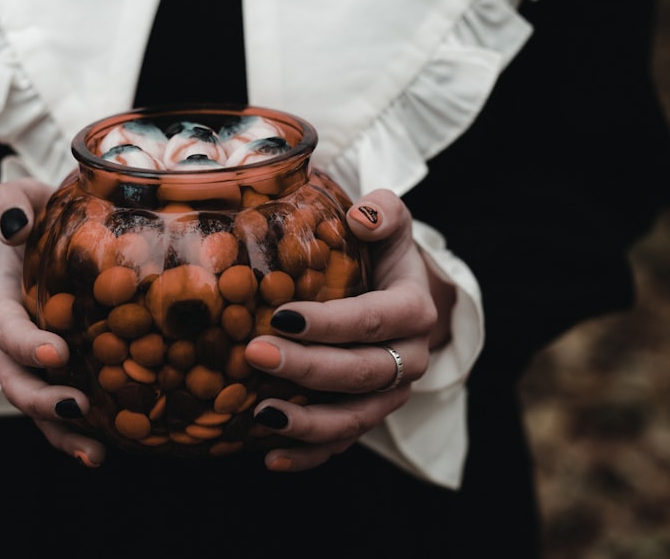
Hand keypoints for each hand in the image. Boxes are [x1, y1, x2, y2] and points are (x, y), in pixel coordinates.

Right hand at [0, 178, 106, 467]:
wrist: (70, 231)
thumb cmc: (45, 212)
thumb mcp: (24, 196)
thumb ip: (7, 203)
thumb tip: (14, 226)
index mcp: (1, 299)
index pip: (1, 325)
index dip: (22, 343)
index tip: (55, 352)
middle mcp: (14, 338)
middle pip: (15, 377)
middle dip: (40, 398)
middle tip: (76, 405)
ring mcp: (38, 362)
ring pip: (38, 406)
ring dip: (61, 432)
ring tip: (94, 453)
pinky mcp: (67, 374)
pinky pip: (68, 411)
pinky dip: (81, 435)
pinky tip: (107, 451)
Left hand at [243, 188, 456, 471]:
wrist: (398, 294)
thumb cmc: (381, 254)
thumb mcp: (389, 225)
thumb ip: (383, 211)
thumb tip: (361, 215)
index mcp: (414, 311)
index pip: (372, 319)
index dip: (330, 322)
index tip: (281, 315)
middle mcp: (409, 358)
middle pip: (361, 372)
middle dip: (308, 368)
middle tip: (255, 353)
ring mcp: (390, 394)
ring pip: (355, 418)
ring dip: (308, 423)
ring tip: (261, 415)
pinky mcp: (369, 415)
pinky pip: (343, 443)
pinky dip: (309, 456)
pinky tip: (269, 458)